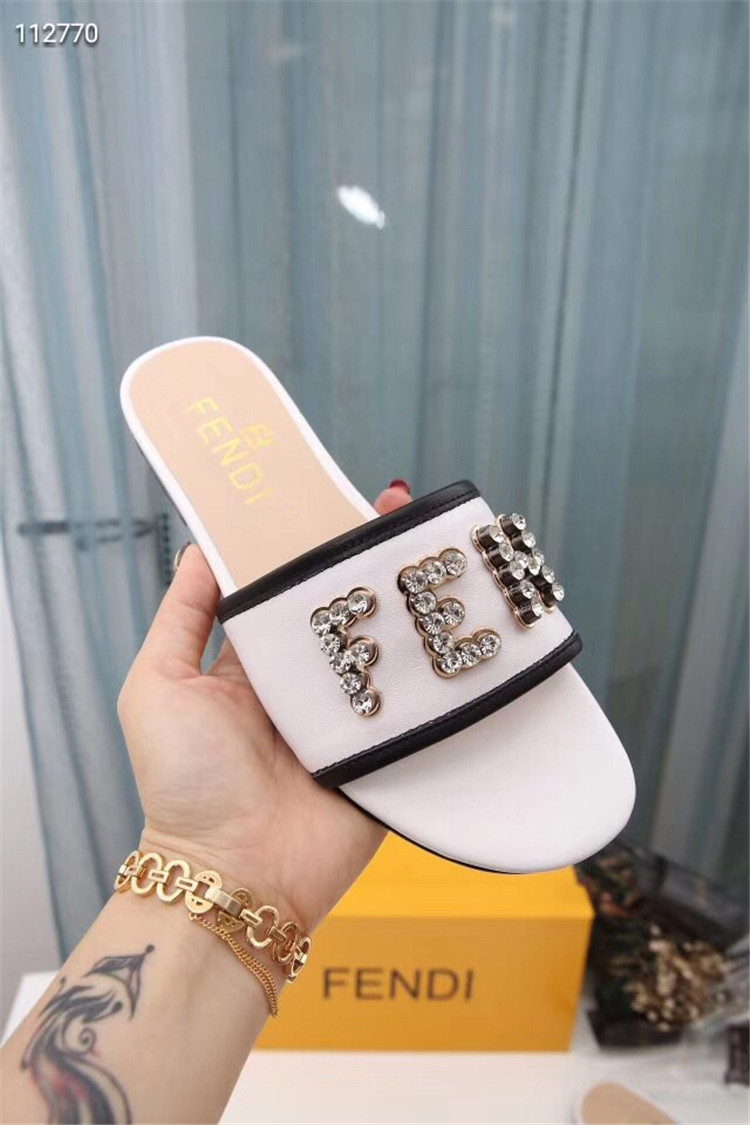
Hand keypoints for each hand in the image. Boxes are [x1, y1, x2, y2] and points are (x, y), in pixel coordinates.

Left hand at [117, 484, 411, 931]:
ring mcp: (351, 719)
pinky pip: (418, 708)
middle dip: (373, 569)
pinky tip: (468, 630)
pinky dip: (440, 675)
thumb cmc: (183, 782)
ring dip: (414, 611)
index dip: (311, 548)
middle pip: (346, 615)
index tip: (336, 500)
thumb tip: (203, 545)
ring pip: (389, 653)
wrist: (235, 876)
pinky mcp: (388, 753)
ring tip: (443, 560)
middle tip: (406, 519)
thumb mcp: (156, 685)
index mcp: (256, 665)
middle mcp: (306, 686)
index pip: (288, 592)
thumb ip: (181, 616)